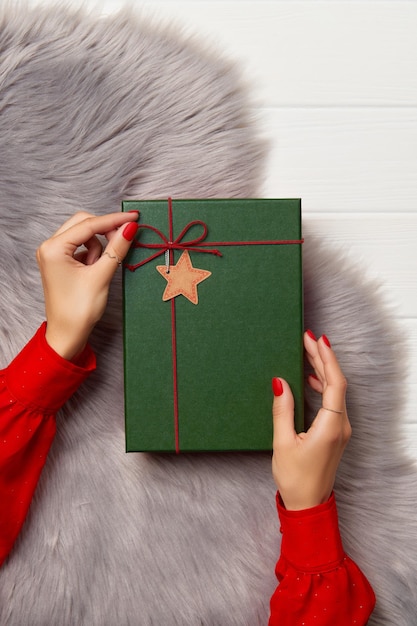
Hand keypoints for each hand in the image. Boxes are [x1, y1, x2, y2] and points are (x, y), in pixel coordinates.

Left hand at [36, 210, 138, 360]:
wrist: (68, 335)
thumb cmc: (79, 310)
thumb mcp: (101, 276)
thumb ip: (116, 248)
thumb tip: (130, 228)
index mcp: (54, 248)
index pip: (88, 225)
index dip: (114, 220)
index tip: (134, 217)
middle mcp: (50, 247)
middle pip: (83, 224)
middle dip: (105, 230)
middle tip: (125, 238)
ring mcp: (54, 255)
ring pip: (84, 235)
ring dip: (99, 246)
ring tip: (102, 268)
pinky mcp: (61, 263)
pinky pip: (81, 248)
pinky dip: (93, 254)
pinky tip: (96, 269)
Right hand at [271, 331, 351, 509]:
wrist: (308, 504)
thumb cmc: (295, 478)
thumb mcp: (283, 443)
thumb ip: (282, 410)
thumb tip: (280, 383)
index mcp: (331, 426)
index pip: (335, 383)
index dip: (326, 359)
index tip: (317, 340)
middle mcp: (341, 425)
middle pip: (337, 383)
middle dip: (323, 358)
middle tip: (308, 339)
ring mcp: (340, 429)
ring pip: (336, 391)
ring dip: (323, 370)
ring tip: (308, 353)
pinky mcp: (336, 433)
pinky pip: (333, 402)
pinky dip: (323, 386)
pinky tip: (311, 379)